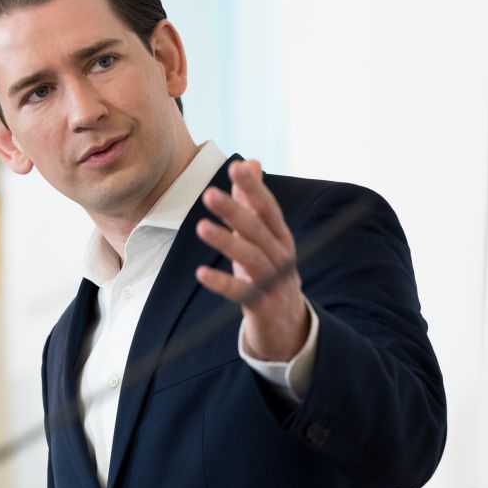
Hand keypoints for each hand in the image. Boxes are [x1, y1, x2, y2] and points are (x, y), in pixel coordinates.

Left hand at [193, 159, 309, 361]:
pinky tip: (202, 273)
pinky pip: (242, 293)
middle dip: (235, 210)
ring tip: (201, 228)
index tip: (236, 168)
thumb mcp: (263, 236)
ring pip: (251, 258)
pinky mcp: (263, 306)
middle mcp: (280, 255)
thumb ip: (253, 201)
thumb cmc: (268, 272)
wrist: (287, 325)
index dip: (253, 188)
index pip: (267, 207)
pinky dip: (222, 283)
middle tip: (209, 194)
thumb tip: (250, 161)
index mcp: (279, 236)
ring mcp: (274, 281)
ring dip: (226, 242)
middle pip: (257, 230)